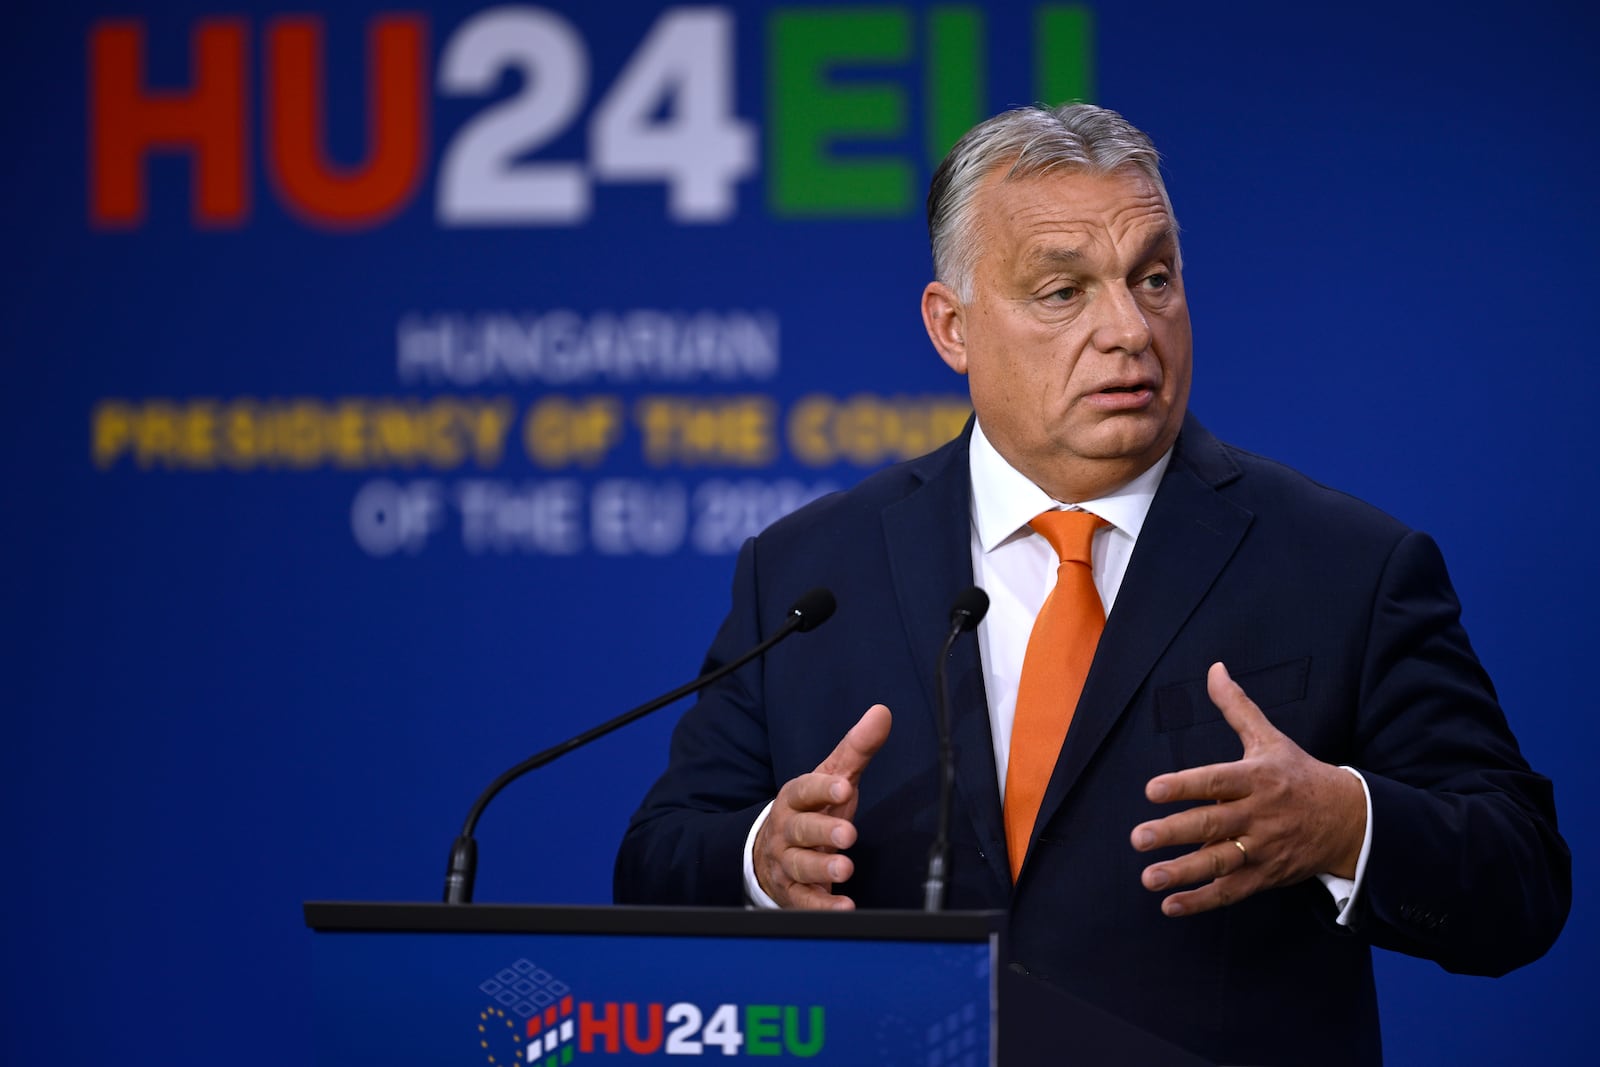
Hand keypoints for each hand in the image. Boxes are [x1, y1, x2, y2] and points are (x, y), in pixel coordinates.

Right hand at [753, 703, 891, 908]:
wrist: (769, 853)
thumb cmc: (811, 810)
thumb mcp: (832, 779)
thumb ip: (856, 749)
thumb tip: (882, 713)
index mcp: (794, 799)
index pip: (804, 790)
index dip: (822, 789)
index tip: (844, 787)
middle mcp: (787, 831)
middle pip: (801, 830)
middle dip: (823, 832)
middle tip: (847, 834)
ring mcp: (787, 863)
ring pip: (800, 866)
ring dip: (822, 869)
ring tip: (845, 870)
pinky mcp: (793, 893)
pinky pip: (804, 901)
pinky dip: (821, 906)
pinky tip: (843, 907)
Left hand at [1131, 662, 1365, 916]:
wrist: (1350, 820)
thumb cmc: (1298, 775)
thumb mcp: (1270, 738)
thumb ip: (1237, 707)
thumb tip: (1214, 668)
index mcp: (1256, 778)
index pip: (1216, 780)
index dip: (1184, 786)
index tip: (1152, 790)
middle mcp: (1258, 814)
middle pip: (1212, 824)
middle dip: (1173, 832)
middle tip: (1137, 838)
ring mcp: (1263, 847)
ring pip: (1220, 862)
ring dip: (1183, 873)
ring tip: (1148, 878)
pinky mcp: (1267, 875)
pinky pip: (1232, 890)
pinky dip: (1202, 901)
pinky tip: (1171, 906)